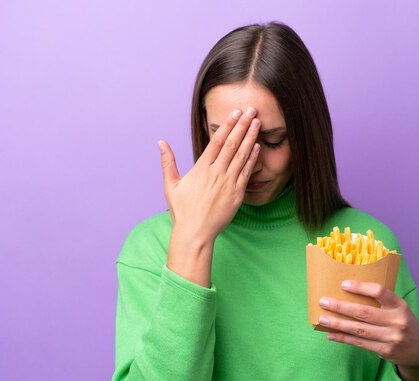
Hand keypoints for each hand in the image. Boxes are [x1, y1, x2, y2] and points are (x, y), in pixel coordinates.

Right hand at [157, 107, 260, 242]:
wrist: (194, 233)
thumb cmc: (182, 210)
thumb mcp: (171, 185)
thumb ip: (168, 161)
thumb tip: (160, 142)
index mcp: (201, 168)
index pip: (217, 141)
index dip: (228, 125)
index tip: (236, 113)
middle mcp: (216, 173)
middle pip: (232, 144)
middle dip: (242, 125)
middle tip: (252, 110)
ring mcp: (228, 183)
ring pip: (242, 156)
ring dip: (250, 138)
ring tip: (257, 123)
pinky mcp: (237, 194)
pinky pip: (246, 173)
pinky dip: (252, 159)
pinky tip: (258, 147)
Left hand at [318, 280, 418, 380]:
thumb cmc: (403, 323)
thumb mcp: (399, 308)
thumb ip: (381, 301)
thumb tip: (349, 292)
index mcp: (400, 306)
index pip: (380, 292)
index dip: (360, 288)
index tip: (343, 284)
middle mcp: (397, 321)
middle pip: (364, 312)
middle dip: (341, 307)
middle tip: (323, 301)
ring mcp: (391, 338)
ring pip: (358, 329)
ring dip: (338, 323)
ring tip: (322, 318)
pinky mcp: (384, 351)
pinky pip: (359, 343)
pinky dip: (343, 338)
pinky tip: (330, 333)